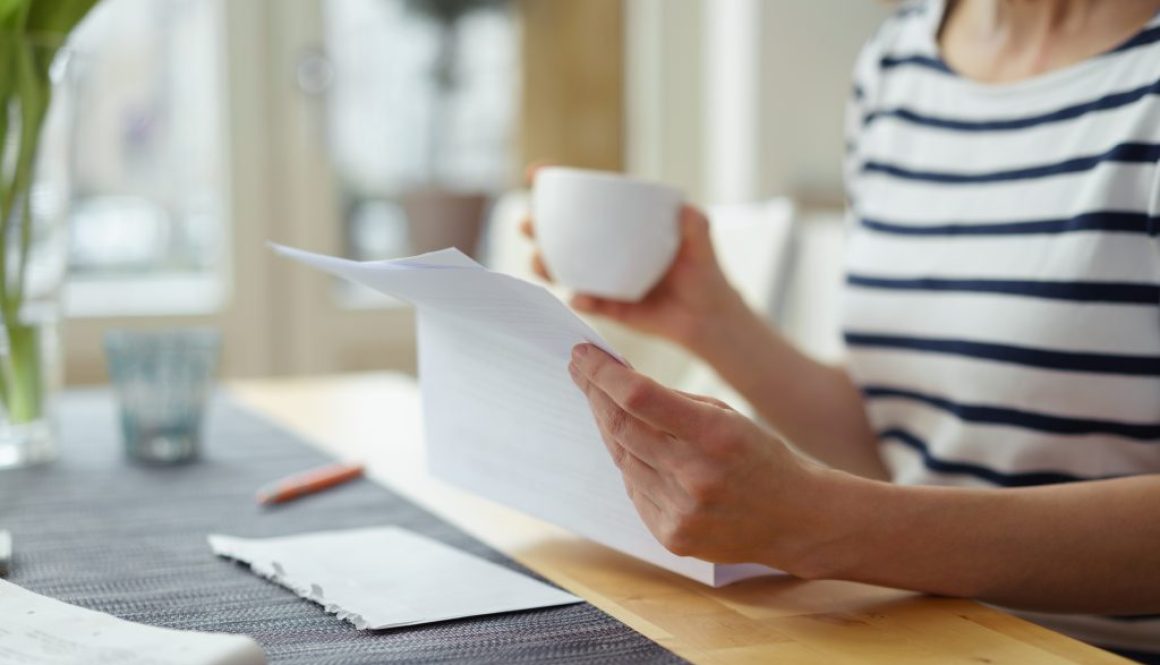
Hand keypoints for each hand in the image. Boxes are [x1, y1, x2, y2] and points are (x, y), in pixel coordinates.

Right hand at [521, 169, 742, 350]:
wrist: (708, 317)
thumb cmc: (703, 272)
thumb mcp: (702, 244)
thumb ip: (696, 225)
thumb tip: (687, 209)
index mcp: (621, 225)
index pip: (585, 200)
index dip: (554, 185)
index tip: (535, 173)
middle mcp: (605, 249)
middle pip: (560, 234)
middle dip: (536, 225)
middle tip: (527, 223)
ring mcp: (602, 278)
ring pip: (562, 268)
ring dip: (545, 264)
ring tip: (540, 263)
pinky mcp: (608, 307)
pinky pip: (587, 301)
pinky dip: (580, 299)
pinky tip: (580, 297)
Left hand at [568, 342, 837, 572]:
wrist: (797, 519)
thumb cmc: (760, 457)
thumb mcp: (727, 416)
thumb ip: (673, 402)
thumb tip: (616, 381)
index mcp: (715, 434)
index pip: (639, 397)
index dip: (603, 374)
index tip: (582, 355)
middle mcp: (695, 475)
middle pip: (621, 428)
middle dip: (595, 395)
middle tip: (580, 372)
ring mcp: (682, 511)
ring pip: (623, 460)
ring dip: (609, 429)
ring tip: (603, 405)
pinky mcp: (673, 536)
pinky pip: (635, 492)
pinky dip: (631, 467)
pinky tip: (635, 451)